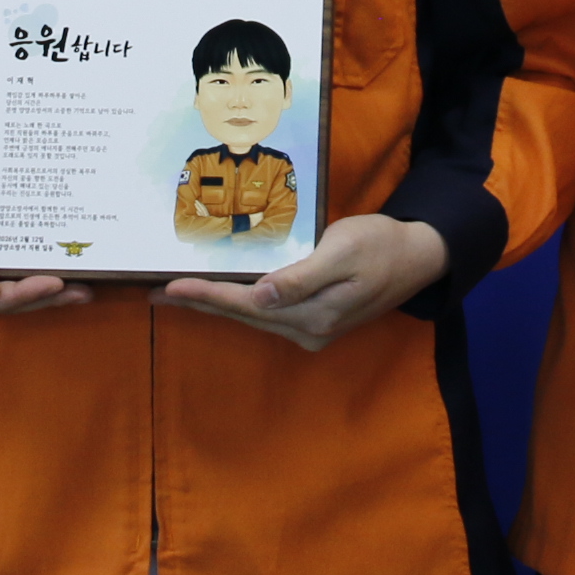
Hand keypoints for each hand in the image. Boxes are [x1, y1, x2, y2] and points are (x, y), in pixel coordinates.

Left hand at [159, 214, 445, 351]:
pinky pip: (267, 313)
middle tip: (156, 293)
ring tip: (178, 293)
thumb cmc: (381, 245)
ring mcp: (312, 330)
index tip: (170, 288)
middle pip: (243, 316)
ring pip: (252, 317)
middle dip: (200, 303)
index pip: (247, 305)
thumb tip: (261, 296)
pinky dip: (239, 303)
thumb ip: (301, 277)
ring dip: (216, 305)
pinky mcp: (315, 321)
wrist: (418, 256)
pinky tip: (221, 293)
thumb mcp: (342, 251)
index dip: (207, 296)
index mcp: (312, 314)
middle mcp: (308, 330)